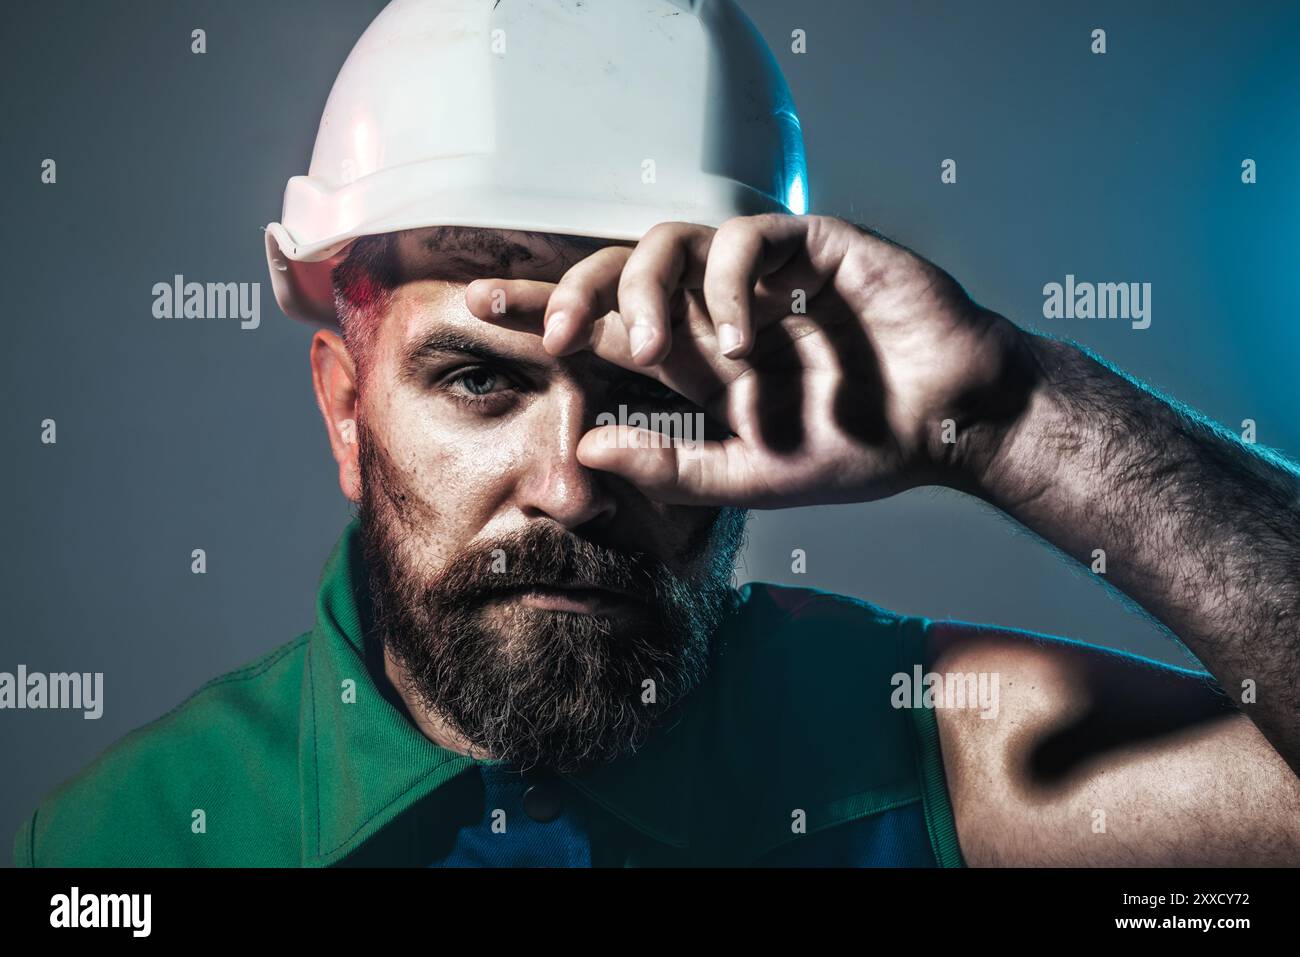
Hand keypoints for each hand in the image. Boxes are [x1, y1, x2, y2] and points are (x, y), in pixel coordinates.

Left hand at [465, 214, 1037, 507]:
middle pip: (620, 271)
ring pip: (672, 242)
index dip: (542, 310)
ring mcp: (764, 274)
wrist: (950, 422)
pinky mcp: (813, 246)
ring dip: (646, 288)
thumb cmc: (860, 449)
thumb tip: (586, 448)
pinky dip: (731, 283)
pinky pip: (748, 239)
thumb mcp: (751, 475)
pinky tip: (740, 335)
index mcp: (698, 359)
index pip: (605, 327)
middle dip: (571, 289)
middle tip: (550, 332)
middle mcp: (718, 308)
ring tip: (648, 345)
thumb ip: (671, 464)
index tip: (479, 307)